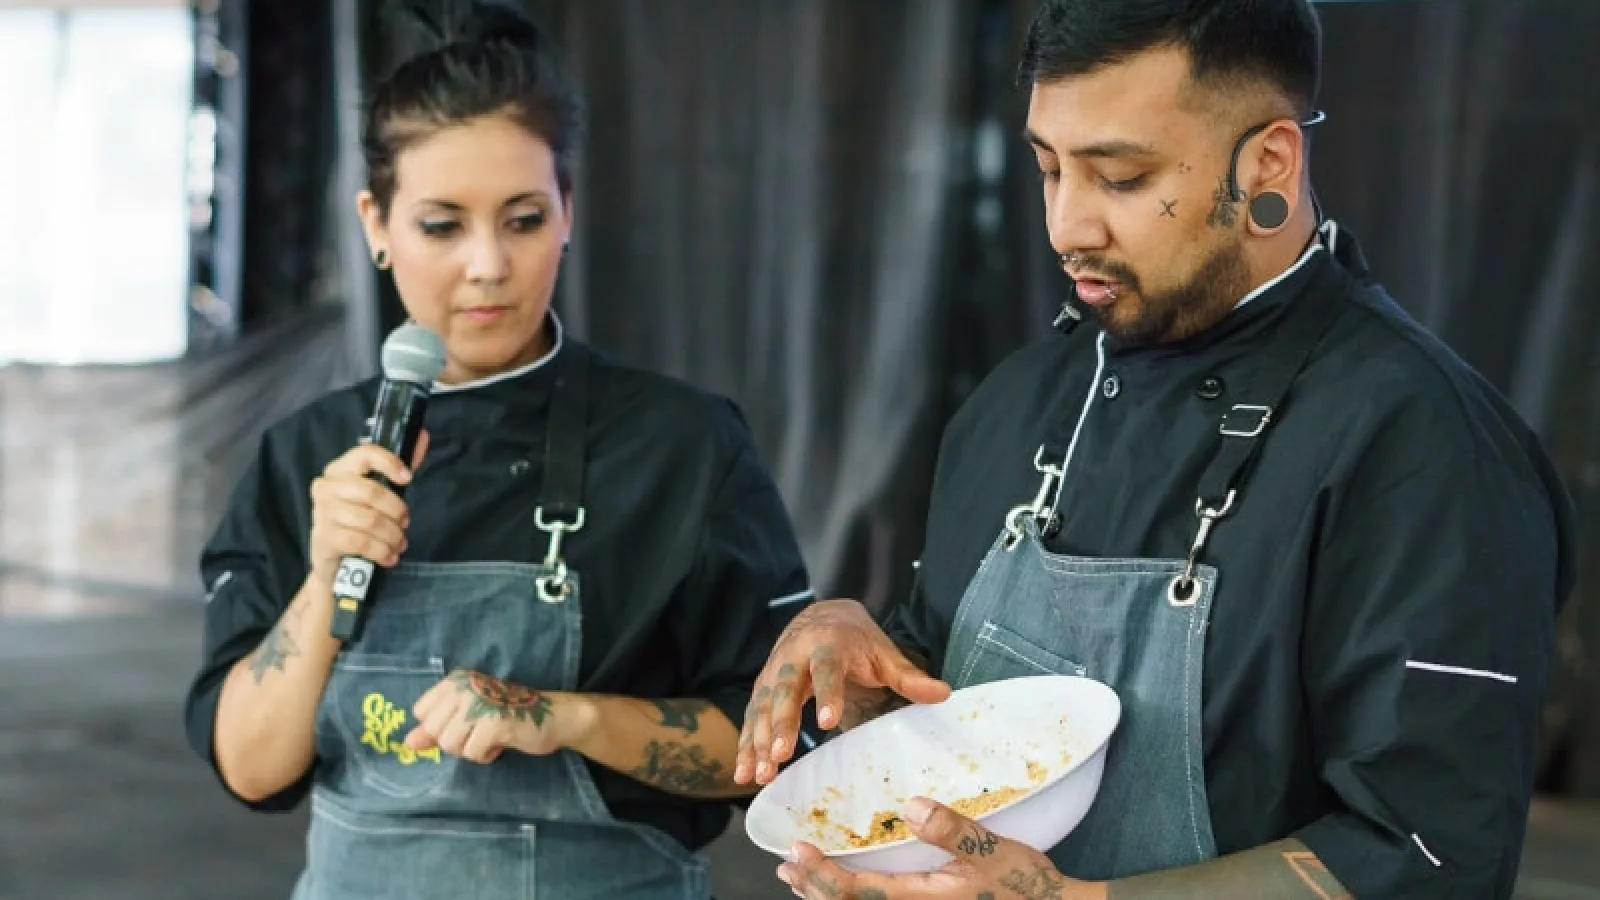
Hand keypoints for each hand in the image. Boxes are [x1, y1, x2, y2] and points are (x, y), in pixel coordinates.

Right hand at [306, 430, 429, 586]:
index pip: (364, 453)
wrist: (334, 562)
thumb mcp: (378, 492)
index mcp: (339, 469)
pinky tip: (389, 556)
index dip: (389, 462)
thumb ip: (399, 466)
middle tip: (405, 523)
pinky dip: (381, 551)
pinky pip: (361, 542)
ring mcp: (322, 513)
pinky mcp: (324, 538)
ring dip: (392, 535)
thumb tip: (423, 436)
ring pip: (369, 520)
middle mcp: (326, 487)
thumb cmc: (358, 520)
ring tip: (399, 543)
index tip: (408, 477)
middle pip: (371, 492)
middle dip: (396, 510)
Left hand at [403, 669, 589, 762]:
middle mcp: (465, 687)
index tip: (464, 723)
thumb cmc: (508, 715)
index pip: (421, 711)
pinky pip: (472, 753)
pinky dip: (486, 755)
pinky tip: (501, 743)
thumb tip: (408, 742)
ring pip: (450, 744)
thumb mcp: (468, 719)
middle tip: (479, 732)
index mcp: (456, 681)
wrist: (553, 716)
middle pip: (434, 730)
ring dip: (470, 749)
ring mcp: (479, 703)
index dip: (439, 726)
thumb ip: (436, 729)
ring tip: (490, 737)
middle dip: (455, 741)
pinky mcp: (494, 722)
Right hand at [735, 599, 950, 784]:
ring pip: (762, 706)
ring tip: (759, 775)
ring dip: (758, 740)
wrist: (821, 614)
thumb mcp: (883, 652)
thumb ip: (908, 676)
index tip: (826, 723)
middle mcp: (794, 656)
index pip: (826, 669)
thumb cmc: (856, 639)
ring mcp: (773, 672)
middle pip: (785, 689)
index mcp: (827, 644)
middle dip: (780, 723)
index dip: (826, 694)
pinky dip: (746, 745)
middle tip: (780, 755)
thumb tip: (943, 694)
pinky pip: (751, 717)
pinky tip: (744, 774)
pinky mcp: (762, 688)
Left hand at [777, 798, 1104, 899]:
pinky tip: (850, 889)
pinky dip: (854, 899)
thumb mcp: (991, 850)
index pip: (858, 892)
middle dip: (815, 887)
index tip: (798, 850)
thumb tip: (911, 807)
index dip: (823, 874)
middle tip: (787, 864)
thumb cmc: (1023, 882)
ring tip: (802, 879)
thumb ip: (951, 830)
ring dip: (828, 896)